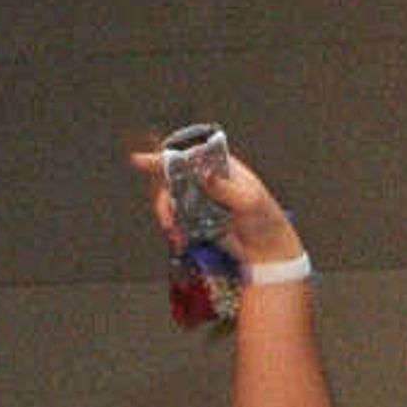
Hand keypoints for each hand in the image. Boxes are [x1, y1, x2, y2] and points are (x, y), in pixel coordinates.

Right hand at [128, 137, 299, 266]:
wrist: (266, 250)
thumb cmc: (265, 219)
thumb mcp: (249, 201)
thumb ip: (226, 188)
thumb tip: (205, 174)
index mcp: (221, 167)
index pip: (189, 156)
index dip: (164, 157)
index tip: (139, 160)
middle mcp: (206, 181)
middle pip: (172, 181)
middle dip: (164, 199)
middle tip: (167, 219)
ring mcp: (200, 201)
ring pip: (171, 203)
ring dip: (168, 217)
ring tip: (175, 233)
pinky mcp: (197, 221)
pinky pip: (177, 222)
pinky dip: (174, 231)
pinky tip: (181, 240)